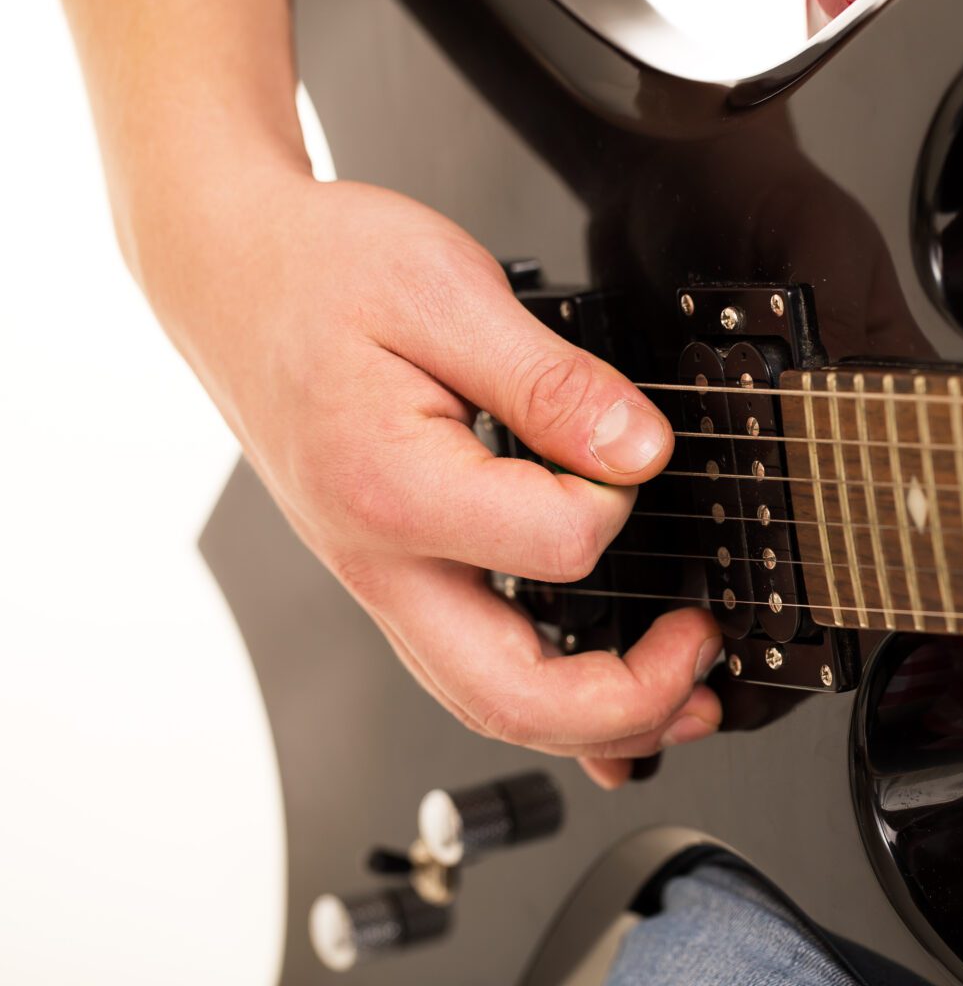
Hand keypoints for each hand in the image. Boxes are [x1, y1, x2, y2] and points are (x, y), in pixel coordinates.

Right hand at [148, 174, 723, 787]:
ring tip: (672, 696)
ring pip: (485, 700)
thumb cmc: (318, 272)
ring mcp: (378, 575)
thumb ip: (551, 385)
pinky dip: (541, 694)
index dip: (621, 500)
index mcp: (395, 488)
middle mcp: (378, 557)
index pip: (557, 544)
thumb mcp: (447, 291)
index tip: (631, 452)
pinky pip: (464, 661)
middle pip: (511, 698)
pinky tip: (589, 687)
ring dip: (590, 719)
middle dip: (629, 701)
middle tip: (701, 662)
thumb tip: (635, 452)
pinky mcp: (388, 565)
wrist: (232, 274)